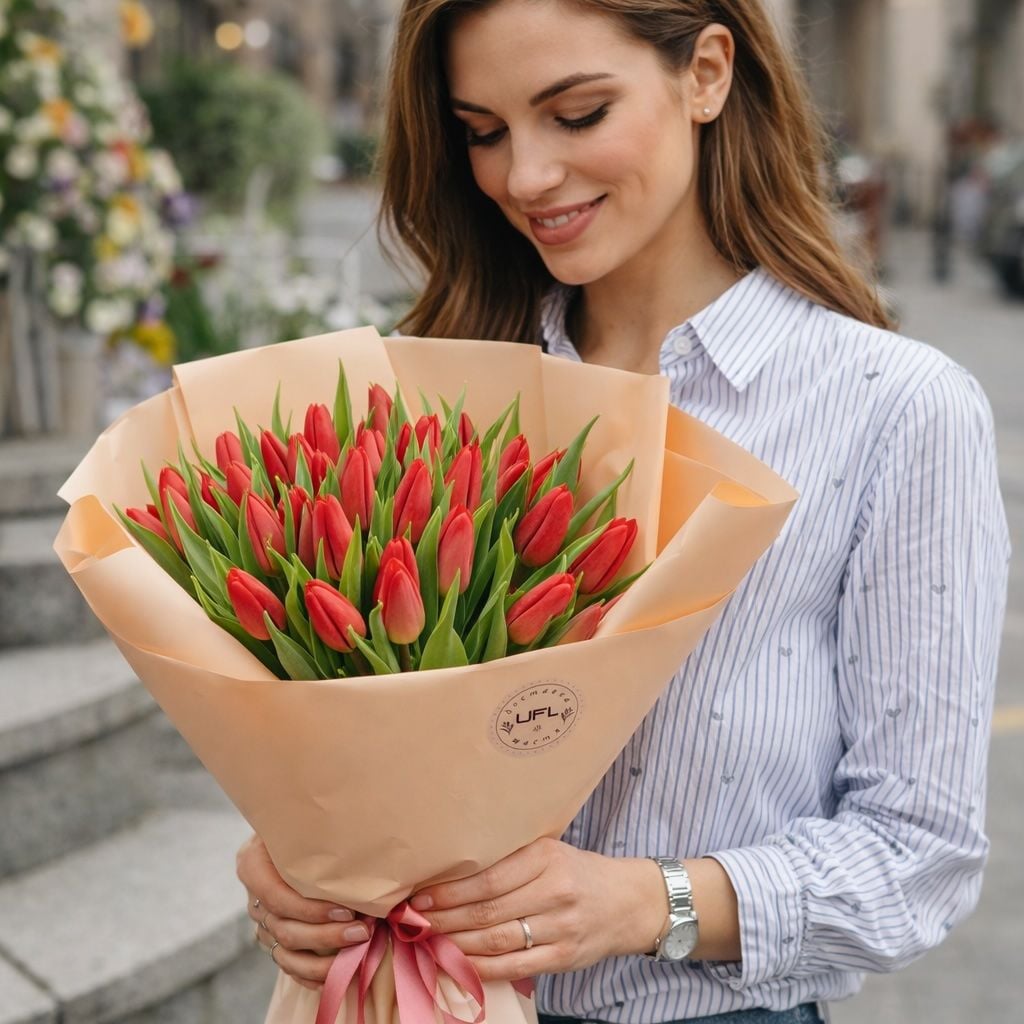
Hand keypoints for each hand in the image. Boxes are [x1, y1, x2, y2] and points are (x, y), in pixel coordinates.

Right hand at [236, 833, 369, 990]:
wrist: (295, 836)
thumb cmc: (307, 823)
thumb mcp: (305, 820)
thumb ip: (320, 829)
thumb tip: (362, 838)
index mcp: (253, 864)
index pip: (277, 897)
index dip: (311, 909)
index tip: (347, 910)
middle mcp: (255, 897)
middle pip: (285, 928)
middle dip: (326, 936)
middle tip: (363, 931)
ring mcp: (262, 922)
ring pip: (286, 954)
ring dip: (322, 962)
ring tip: (356, 955)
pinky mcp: (273, 940)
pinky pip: (288, 966)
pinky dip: (312, 975)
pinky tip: (337, 976)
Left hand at [409, 837, 665, 981]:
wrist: (629, 902)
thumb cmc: (578, 872)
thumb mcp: (550, 850)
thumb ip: (509, 858)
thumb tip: (450, 871)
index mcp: (547, 857)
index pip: (488, 878)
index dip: (449, 892)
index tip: (419, 897)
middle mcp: (555, 891)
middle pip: (487, 911)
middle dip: (444, 919)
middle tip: (412, 922)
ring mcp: (561, 927)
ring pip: (496, 941)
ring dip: (455, 945)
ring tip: (427, 942)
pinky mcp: (564, 957)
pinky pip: (514, 967)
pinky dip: (480, 968)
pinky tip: (457, 964)